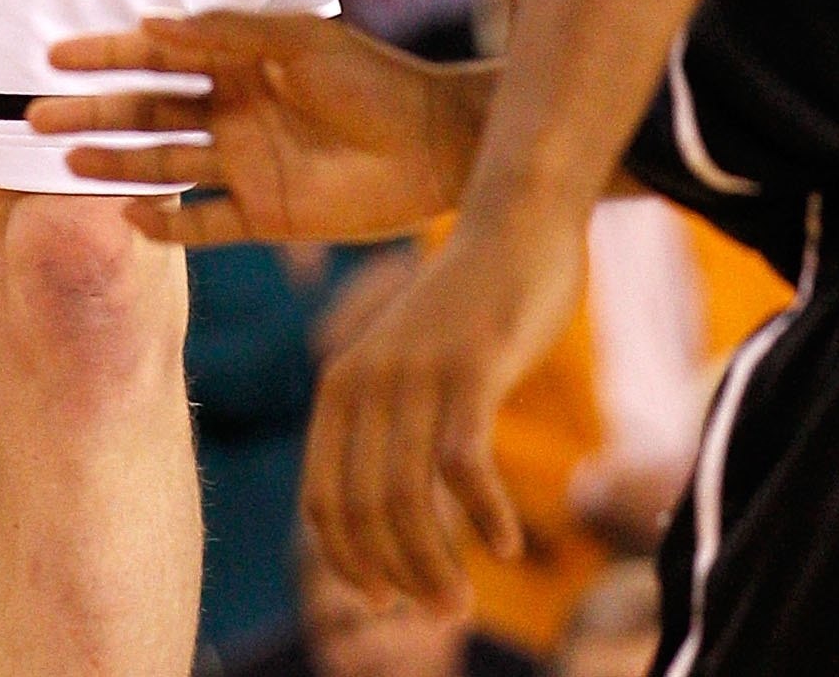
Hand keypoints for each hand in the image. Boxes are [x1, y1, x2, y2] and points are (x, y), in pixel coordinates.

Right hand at [29, 10, 486, 244]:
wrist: (433, 145)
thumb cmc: (371, 79)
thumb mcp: (297, 42)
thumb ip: (226, 35)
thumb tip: (151, 24)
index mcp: (239, 63)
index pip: (159, 56)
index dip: (108, 56)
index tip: (55, 57)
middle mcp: (233, 113)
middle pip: (148, 112)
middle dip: (94, 112)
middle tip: (35, 118)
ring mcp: (245, 165)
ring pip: (163, 164)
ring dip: (116, 162)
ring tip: (66, 162)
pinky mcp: (265, 216)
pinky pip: (203, 223)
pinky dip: (166, 222)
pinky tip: (130, 215)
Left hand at [302, 203, 585, 610]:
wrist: (516, 224)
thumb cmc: (468, 314)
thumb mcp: (407, 372)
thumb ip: (388, 435)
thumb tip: (387, 540)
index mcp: (340, 386)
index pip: (323, 503)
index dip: (351, 564)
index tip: (388, 602)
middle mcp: (366, 379)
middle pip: (363, 511)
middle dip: (398, 576)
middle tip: (442, 614)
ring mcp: (416, 370)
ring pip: (406, 499)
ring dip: (435, 565)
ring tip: (462, 602)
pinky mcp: (469, 365)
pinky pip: (463, 464)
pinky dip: (484, 516)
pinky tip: (507, 544)